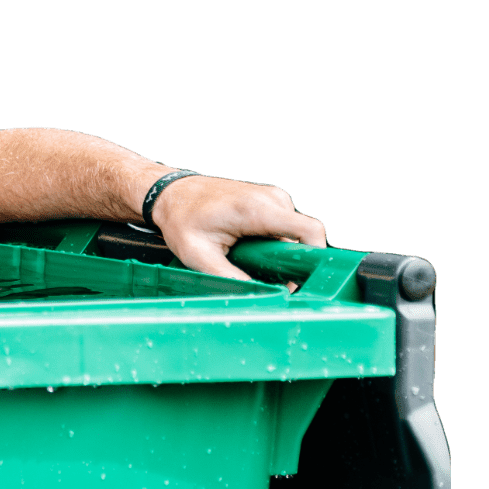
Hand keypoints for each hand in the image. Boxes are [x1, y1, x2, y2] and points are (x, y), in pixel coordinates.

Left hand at [150, 174, 326, 280]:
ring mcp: (273, 197)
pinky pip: (283, 228)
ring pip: (291, 235)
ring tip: (244, 257)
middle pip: (301, 238)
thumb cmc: (181, 220)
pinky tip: (246, 246)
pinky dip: (270, 242)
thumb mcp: (198, 256)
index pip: (310, 230)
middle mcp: (271, 198)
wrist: (172, 193)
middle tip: (258, 274)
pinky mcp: (270, 200)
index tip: (304, 280)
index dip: (315, 257)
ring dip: (274, 252)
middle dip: (286, 261)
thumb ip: (230, 277)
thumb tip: (258, 295)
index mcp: (257, 209)